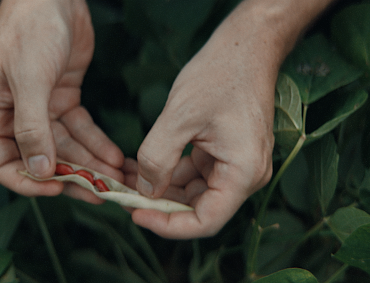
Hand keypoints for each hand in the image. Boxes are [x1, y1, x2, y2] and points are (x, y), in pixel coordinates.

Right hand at [0, 0, 123, 201]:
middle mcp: (14, 115)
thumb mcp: (28, 78)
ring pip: (65, 147)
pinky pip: (81, 129)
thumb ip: (31, 127)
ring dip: (91, 164)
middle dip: (71, 176)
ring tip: (116, 178)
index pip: (2, 163)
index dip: (27, 182)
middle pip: (41, 159)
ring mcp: (41, 109)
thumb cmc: (30, 29)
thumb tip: (39, 171)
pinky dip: (97, 143)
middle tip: (99, 194)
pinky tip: (115, 156)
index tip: (58, 189)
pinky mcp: (64, 99)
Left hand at [131, 0, 333, 237]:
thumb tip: (143, 192)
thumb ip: (157, 158)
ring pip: (194, 193)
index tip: (136, 215)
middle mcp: (245, 176)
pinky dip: (169, 172)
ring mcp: (237, 165)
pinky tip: (142, 165)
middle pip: (198, 209)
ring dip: (161, 188)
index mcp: (243, 172)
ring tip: (127, 177)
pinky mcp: (227, 154)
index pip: (205, 221)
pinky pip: (195, 174)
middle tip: (124, 195)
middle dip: (159, 204)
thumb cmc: (220, 75)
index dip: (168, 226)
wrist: (245, 47)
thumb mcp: (179, 117)